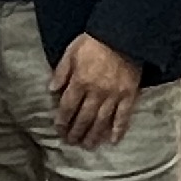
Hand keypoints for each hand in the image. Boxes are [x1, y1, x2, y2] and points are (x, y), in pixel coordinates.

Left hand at [48, 33, 144, 147]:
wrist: (123, 34)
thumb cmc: (95, 40)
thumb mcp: (71, 51)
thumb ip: (61, 72)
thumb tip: (51, 90)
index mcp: (80, 81)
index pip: (67, 107)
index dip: (62, 121)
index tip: (59, 130)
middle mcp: (96, 92)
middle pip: (83, 118)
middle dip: (76, 132)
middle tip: (71, 142)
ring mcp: (113, 95)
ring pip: (101, 121)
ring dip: (93, 136)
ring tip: (88, 146)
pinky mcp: (129, 95)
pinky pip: (123, 116)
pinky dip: (118, 130)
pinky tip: (113, 141)